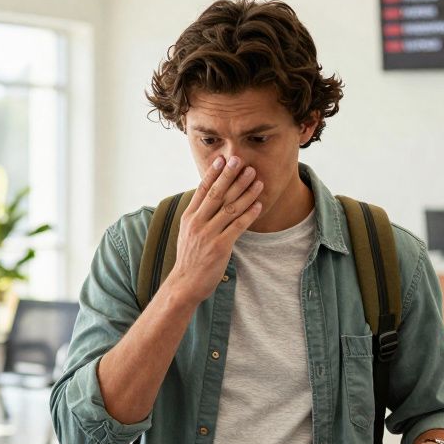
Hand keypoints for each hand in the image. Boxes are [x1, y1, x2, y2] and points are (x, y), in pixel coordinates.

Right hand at [163, 155, 265, 303]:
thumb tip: (206, 198)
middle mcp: (197, 223)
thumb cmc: (189, 258)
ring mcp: (208, 235)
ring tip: (256, 180)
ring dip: (245, 192)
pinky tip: (258, 204)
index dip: (213, 174)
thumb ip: (197, 215)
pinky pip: (237, 226)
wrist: (185, 283)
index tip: (222, 160)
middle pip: (216, 194)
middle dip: (231, 177)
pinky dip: (249, 214)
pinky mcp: (220, 247)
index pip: (202, 190)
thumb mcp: (187, 233)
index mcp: (189, 217)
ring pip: (229, 208)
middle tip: (242, 162)